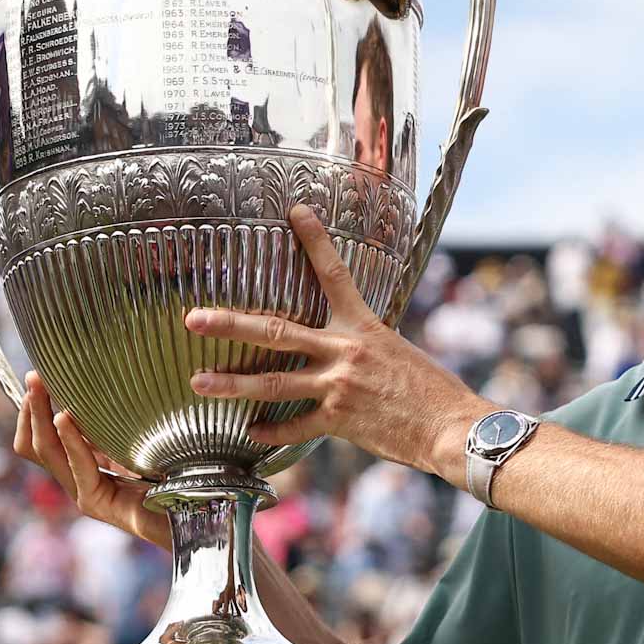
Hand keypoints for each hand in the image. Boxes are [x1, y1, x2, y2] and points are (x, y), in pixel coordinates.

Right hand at [11, 371, 168, 547]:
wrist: (199, 513)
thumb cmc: (178, 473)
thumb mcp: (140, 439)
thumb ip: (118, 424)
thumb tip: (107, 385)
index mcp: (89, 463)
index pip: (46, 438)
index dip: (37, 409)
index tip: (38, 376)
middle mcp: (81, 479)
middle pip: (39, 444)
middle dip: (32, 409)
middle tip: (32, 376)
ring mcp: (86, 493)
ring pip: (49, 454)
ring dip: (41, 419)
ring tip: (37, 389)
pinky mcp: (99, 503)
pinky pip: (80, 468)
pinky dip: (71, 441)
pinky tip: (63, 418)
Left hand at [183, 204, 488, 481]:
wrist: (449, 426)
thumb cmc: (432, 389)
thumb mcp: (399, 352)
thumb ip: (365, 345)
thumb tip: (347, 345)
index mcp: (364, 326)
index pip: (334, 274)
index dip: (314, 240)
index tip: (295, 212)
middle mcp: (345, 350)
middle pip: (276, 331)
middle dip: (231, 324)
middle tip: (195, 319)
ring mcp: (338, 385)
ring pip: (273, 381)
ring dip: (232, 383)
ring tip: (199, 382)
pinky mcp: (339, 420)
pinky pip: (295, 426)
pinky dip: (272, 430)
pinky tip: (252, 431)